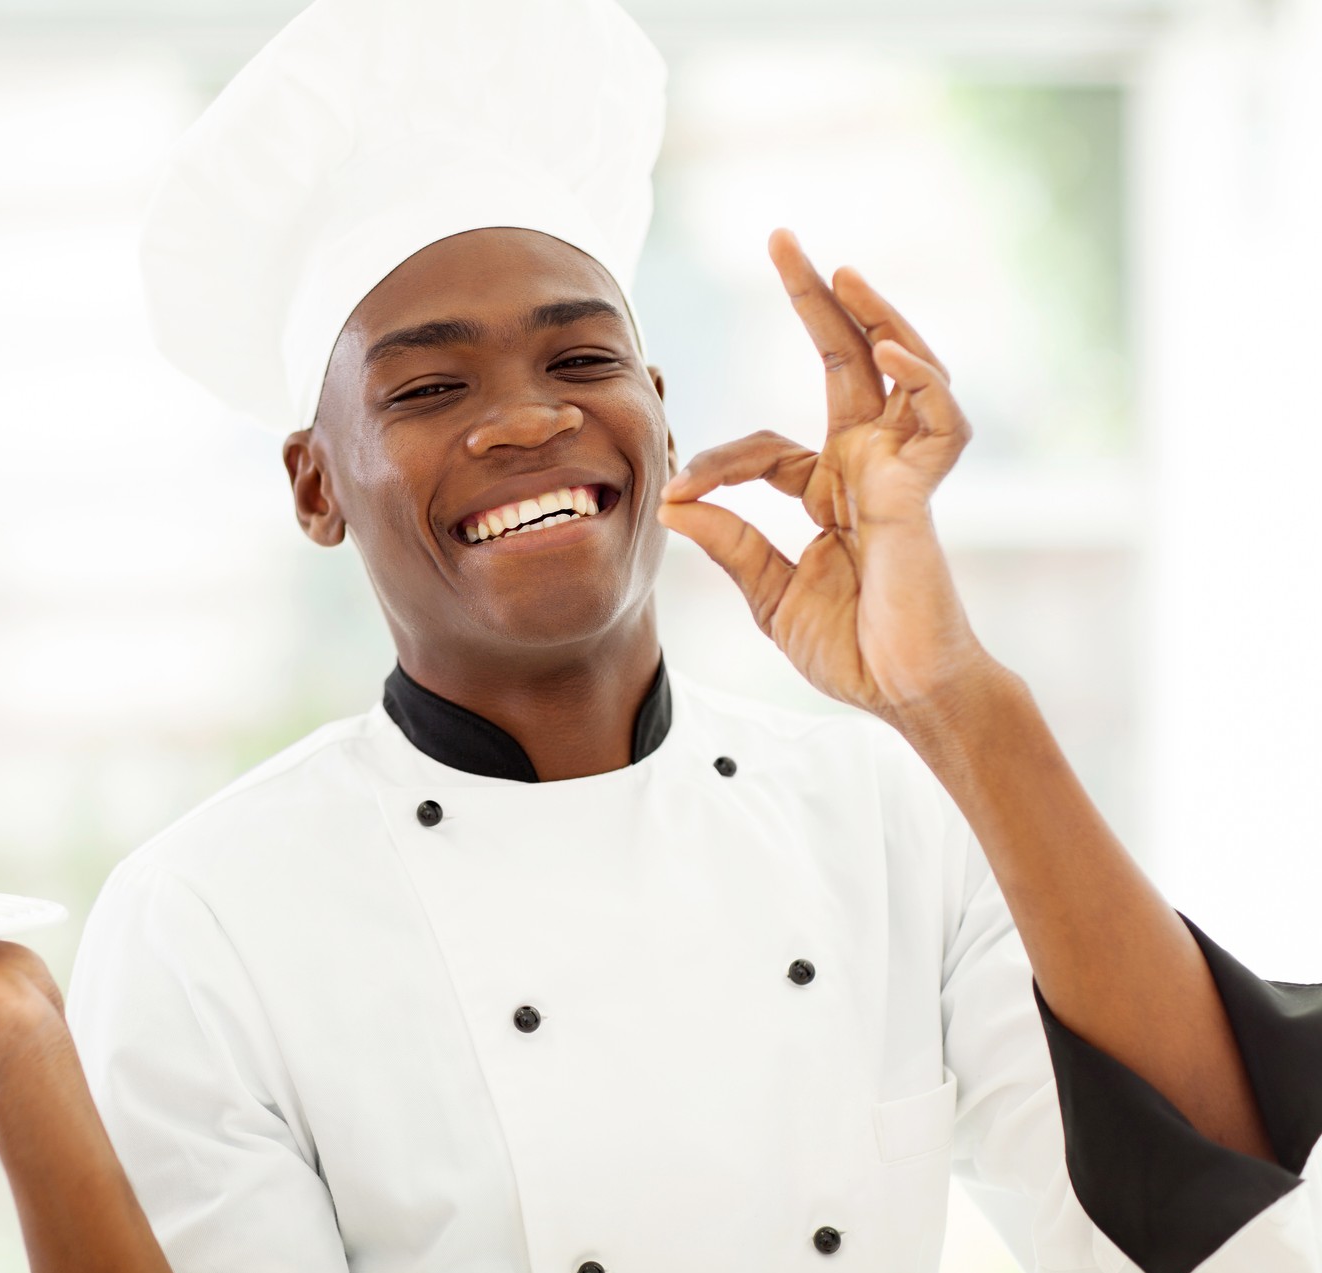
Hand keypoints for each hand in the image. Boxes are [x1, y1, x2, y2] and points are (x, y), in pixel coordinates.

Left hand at [658, 228, 1001, 723]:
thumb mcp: (771, 593)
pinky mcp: (924, 493)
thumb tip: (672, 504)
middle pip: (847, 362)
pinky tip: (889, 347)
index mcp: (831, 489)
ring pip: (901, 371)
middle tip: (782, 240)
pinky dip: (921, 379)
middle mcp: (869, 467)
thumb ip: (730, 544)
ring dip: (873, 316)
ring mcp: (901, 473)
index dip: (719, 462)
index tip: (676, 490)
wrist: (901, 693)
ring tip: (840, 269)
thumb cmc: (851, 647)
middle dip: (817, 300)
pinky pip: (938, 421)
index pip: (767, 447)